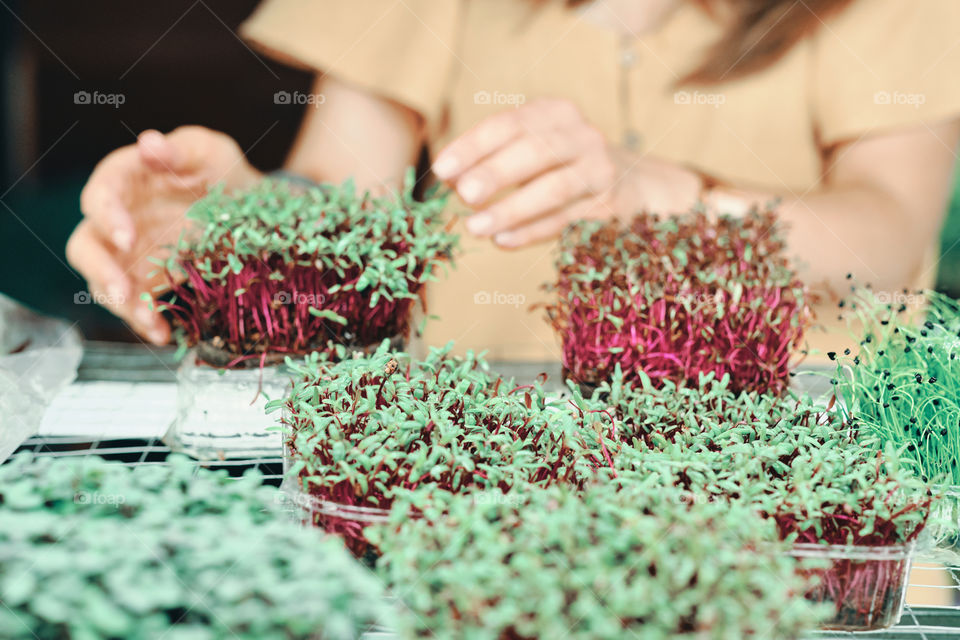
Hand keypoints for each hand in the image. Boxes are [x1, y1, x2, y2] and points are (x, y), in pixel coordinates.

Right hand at [66, 126, 260, 343]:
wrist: (251, 210)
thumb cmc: (223, 174)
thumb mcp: (211, 153)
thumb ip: (181, 149)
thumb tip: (149, 143)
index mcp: (127, 179)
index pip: (102, 192)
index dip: (108, 215)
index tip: (128, 237)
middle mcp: (118, 218)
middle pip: (86, 244)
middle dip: (101, 270)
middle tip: (124, 291)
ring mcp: (128, 254)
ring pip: (104, 282)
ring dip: (123, 305)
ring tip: (151, 321)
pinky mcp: (145, 281)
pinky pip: (134, 305)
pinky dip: (147, 321)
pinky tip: (165, 334)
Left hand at [432, 98, 702, 246]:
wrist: (633, 185)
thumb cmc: (563, 166)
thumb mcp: (532, 149)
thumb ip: (492, 159)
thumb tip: (450, 179)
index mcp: (555, 113)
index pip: (510, 124)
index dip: (473, 146)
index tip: (442, 170)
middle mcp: (582, 136)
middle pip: (536, 151)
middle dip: (496, 173)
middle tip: (464, 195)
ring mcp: (600, 171)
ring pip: (554, 189)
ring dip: (511, 209)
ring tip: (476, 227)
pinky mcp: (609, 206)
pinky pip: (566, 221)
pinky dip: (532, 232)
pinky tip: (502, 242)